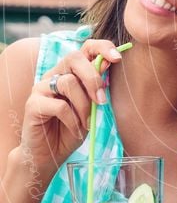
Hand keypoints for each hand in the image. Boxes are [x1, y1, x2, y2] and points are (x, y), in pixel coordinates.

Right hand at [20, 40, 122, 173]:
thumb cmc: (72, 129)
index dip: (102, 47)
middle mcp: (54, 74)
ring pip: (68, 82)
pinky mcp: (32, 104)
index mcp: (70, 71)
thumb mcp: (91, 108)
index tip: (117, 58)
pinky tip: (76, 130)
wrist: (49, 155)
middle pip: (74, 58)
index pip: (85, 48)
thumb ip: (97, 87)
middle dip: (93, 78)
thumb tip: (108, 63)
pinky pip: (59, 105)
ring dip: (84, 106)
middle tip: (102, 101)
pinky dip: (73, 120)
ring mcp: (41, 88)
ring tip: (87, 123)